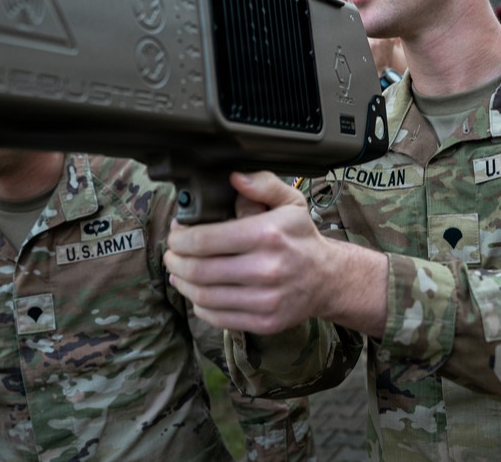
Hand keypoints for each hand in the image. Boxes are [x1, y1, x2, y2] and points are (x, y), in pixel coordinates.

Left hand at [164, 171, 387, 335]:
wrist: (328, 279)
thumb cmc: (301, 238)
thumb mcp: (290, 202)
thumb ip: (263, 184)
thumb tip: (234, 178)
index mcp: (267, 235)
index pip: (204, 240)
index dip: (179, 238)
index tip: (175, 234)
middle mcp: (266, 269)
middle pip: (199, 270)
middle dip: (175, 261)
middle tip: (171, 254)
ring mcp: (265, 300)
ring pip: (203, 295)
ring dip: (182, 283)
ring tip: (179, 272)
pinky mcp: (264, 322)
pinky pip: (217, 316)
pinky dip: (199, 304)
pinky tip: (198, 291)